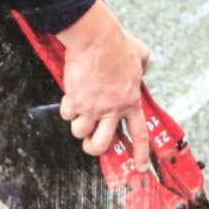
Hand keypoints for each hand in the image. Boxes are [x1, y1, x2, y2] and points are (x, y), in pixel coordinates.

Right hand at [55, 0, 152, 158]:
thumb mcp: (141, 55)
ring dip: (78, 125)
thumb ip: (143, 67)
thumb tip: (141, 70)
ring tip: (79, 111)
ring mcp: (93, 108)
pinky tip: (71, 96)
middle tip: (90, 142)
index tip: (140, 168)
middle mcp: (113, 110)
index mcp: (131, 102)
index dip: (140, 154)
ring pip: (80, 133)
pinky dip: (66, 108)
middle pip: (102, 145)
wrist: (96, 39)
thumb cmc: (118, 44)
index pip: (139, 134)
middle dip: (94, 148)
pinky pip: (66, 114)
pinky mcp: (75, 101)